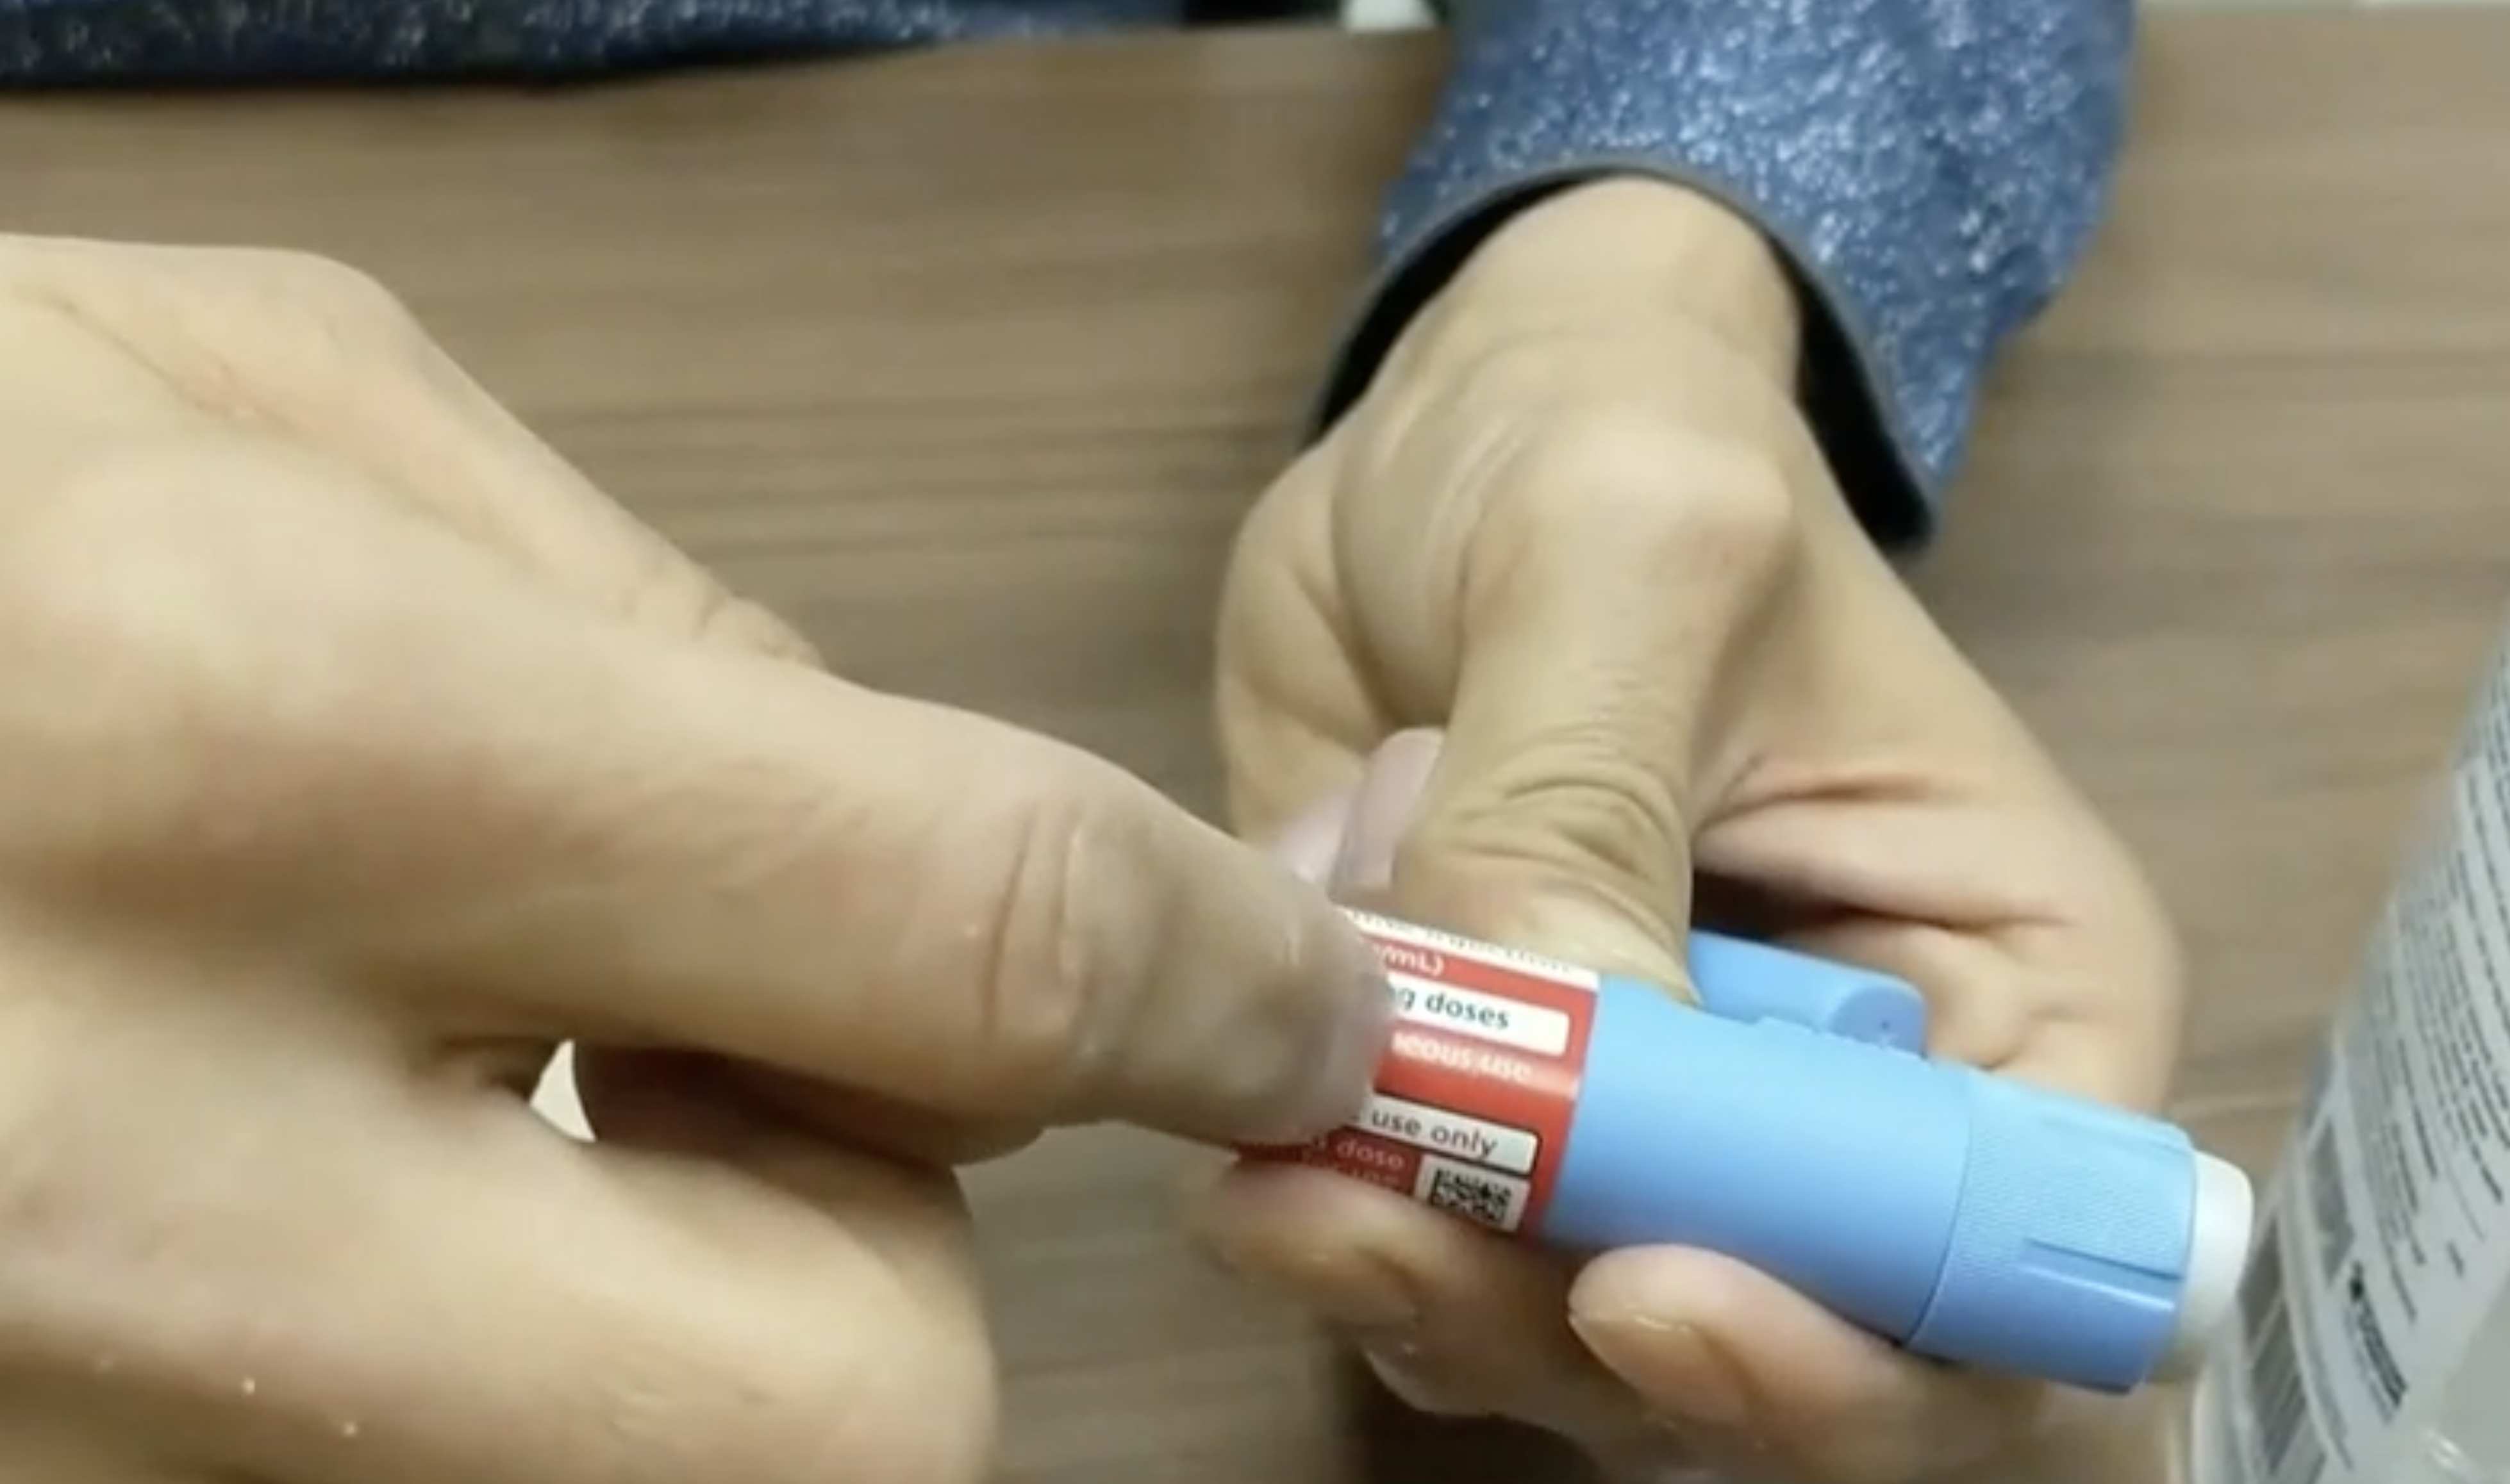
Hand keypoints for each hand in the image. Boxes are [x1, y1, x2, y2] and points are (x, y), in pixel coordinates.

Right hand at [0, 237, 1388, 1483]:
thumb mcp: (236, 401)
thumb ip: (637, 629)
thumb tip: (891, 847)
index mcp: (257, 759)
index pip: (968, 941)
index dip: (1219, 982)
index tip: (1309, 1007)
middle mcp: (150, 1189)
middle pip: (859, 1404)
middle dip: (889, 1243)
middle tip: (738, 1052)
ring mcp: (70, 1441)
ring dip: (677, 1326)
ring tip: (469, 1102)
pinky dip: (476, 1375)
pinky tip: (314, 1195)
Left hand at [1193, 182, 2183, 1481]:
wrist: (1462, 426)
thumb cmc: (1618, 429)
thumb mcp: (1629, 545)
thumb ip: (1590, 794)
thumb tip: (1558, 1070)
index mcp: (2006, 990)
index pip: (2006, 1286)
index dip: (1850, 1361)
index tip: (1643, 1293)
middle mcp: (1849, 1110)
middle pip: (1769, 1365)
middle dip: (1555, 1331)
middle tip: (1348, 1222)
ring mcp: (1655, 1134)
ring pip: (1560, 1343)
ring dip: (1407, 1281)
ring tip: (1269, 1152)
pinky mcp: (1481, 1115)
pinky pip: (1414, 1259)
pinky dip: (1327, 1216)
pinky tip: (1254, 1095)